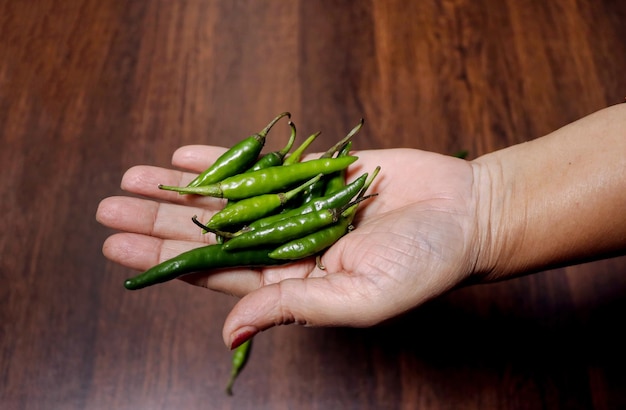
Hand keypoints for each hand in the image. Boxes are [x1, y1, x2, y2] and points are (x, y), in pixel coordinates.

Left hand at [96, 146, 481, 348]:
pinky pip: (258, 167)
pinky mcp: (311, 174)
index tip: (118, 248)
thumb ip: (293, 309)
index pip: (214, 275)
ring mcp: (295, 208)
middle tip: (108, 208)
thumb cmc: (422, 265)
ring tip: (132, 178)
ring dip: (179, 190)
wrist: (463, 213)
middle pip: (209, 236)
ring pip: (225, 199)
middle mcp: (286, 246)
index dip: (164, 262)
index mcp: (292, 283)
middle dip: (157, 223)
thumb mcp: (358, 299)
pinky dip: (222, 161)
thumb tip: (228, 330)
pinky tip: (183, 157)